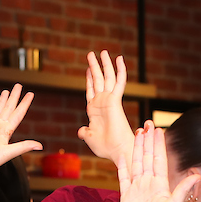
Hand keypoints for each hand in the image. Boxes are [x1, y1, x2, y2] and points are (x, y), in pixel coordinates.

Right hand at [0, 85, 41, 177]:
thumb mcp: (8, 152)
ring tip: (5, 92)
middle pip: (8, 109)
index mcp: (6, 132)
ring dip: (1, 101)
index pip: (18, 114)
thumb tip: (40, 146)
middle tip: (19, 85)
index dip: (24, 104)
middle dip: (14, 97)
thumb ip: (23, 146)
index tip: (30, 93)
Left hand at [77, 51, 134, 165]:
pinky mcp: (115, 100)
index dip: (89, 79)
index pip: (91, 90)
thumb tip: (80, 131)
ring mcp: (109, 100)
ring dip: (104, 64)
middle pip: (98, 80)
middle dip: (95, 66)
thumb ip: (85, 132)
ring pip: (107, 77)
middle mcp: (102, 103)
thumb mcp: (90, 138)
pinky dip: (120, 70)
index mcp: (94, 111)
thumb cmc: (105, 147)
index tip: (88, 69)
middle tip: (92, 54)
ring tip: (102, 51)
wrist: (117, 150)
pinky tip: (119, 59)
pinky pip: (119, 82)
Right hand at [117, 123, 197, 201]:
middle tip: (147, 124)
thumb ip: (182, 190)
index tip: (158, 130)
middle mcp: (149, 184)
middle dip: (147, 141)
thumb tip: (197, 175)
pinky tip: (122, 155)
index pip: (159, 160)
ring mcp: (137, 189)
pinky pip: (123, 177)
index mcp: (160, 185)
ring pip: (136, 164)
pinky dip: (122, 166)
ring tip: (137, 133)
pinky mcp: (126, 196)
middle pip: (147, 157)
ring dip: (136, 149)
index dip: (158, 145)